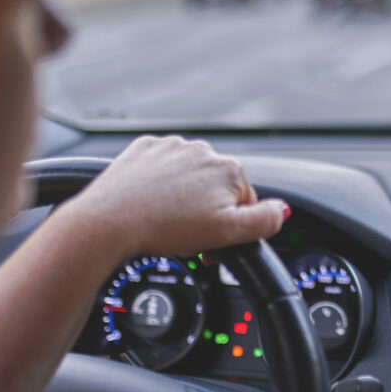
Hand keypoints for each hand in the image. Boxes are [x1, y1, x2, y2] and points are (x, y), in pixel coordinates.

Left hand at [67, 135, 288, 259]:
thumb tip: (283, 211)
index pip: (244, 202)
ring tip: (164, 221)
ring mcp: (171, 147)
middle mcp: (203, 150)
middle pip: (216, 189)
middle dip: (207, 211)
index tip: (211, 244)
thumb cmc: (163, 228)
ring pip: (189, 178)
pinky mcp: (143, 149)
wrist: (107, 222)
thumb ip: (264, 222)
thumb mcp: (226, 234)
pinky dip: (158, 184)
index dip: (230, 227)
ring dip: (184, 197)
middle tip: (186, 237)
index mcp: (229, 169)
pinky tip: (150, 203)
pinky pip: (161, 168)